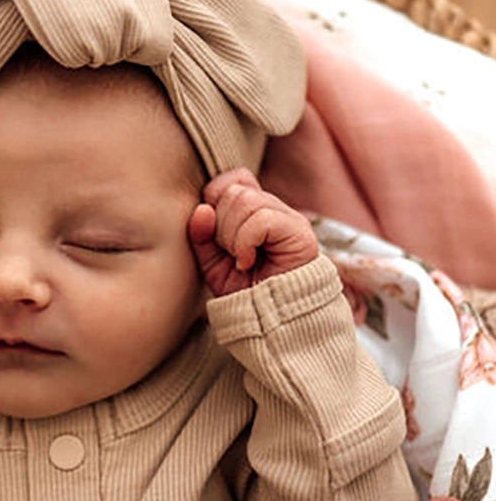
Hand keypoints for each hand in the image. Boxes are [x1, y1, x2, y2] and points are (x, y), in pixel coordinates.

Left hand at [188, 168, 318, 296]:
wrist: (272, 320)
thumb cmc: (244, 291)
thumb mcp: (212, 264)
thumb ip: (202, 236)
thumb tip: (202, 209)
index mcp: (253, 211)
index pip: (232, 180)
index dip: (215, 199)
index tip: (215, 234)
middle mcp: (273, 208)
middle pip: (233, 191)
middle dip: (221, 227)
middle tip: (231, 254)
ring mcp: (288, 217)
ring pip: (245, 202)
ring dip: (233, 237)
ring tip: (241, 259)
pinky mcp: (298, 231)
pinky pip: (261, 219)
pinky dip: (246, 242)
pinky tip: (248, 261)